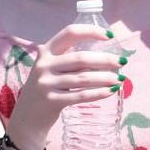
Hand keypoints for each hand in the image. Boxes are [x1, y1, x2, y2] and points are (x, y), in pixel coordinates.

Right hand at [4, 22, 130, 149]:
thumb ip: (69, 59)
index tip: (109, 36)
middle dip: (105, 60)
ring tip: (120, 79)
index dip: (91, 31)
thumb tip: (106, 57)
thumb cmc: (46, 88)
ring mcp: (46, 84)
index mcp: (46, 51)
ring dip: (106, 78)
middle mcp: (44, 65)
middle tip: (122, 62)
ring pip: (84, 78)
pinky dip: (99, 93)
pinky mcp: (51, 101)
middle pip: (81, 58)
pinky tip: (110, 91)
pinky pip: (81, 95)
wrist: (27, 118)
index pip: (70, 33)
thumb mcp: (51, 68)